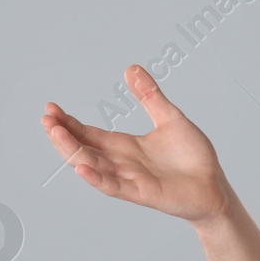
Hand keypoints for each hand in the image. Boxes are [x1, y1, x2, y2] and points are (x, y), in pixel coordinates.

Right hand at [39, 64, 232, 224]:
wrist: (214, 186)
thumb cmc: (193, 157)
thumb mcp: (170, 118)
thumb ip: (150, 96)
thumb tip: (130, 68)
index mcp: (125, 146)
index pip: (89, 133)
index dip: (69, 123)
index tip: (51, 108)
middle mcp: (121, 162)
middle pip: (84, 148)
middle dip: (63, 135)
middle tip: (45, 118)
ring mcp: (129, 179)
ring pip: (92, 166)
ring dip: (72, 151)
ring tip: (54, 133)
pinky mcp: (142, 192)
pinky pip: (114, 186)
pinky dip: (97, 178)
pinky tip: (81, 167)